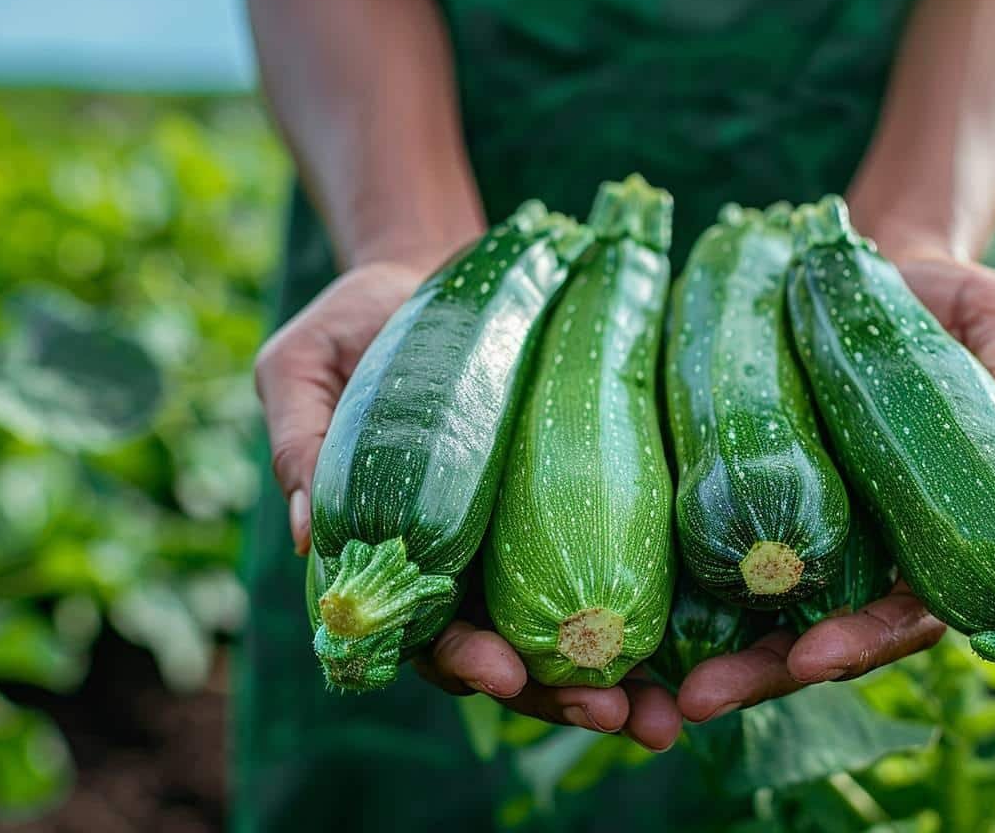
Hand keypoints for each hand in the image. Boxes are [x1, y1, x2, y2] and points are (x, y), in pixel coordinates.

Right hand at [254, 260, 681, 750]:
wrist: (431, 276)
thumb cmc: (357, 325)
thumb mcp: (305, 368)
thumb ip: (302, 443)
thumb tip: (302, 536)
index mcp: (396, 551)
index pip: (425, 631)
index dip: (463, 661)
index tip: (505, 677)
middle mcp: (463, 564)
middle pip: (510, 651)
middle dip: (558, 694)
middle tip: (610, 714)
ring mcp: (521, 540)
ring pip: (566, 631)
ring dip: (616, 682)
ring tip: (664, 717)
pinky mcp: (574, 503)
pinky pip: (611, 567)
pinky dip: (653, 614)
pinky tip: (693, 647)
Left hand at [678, 245, 994, 722]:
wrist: (859, 271)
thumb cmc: (942, 300)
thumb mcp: (992, 318)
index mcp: (938, 532)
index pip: (910, 611)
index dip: (868, 640)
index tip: (814, 657)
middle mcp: (868, 550)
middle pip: (819, 636)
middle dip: (762, 674)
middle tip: (700, 701)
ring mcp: (803, 534)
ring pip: (757, 618)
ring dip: (707, 657)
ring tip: (652, 691)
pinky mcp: (747, 503)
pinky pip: (710, 559)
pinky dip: (675, 597)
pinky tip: (627, 613)